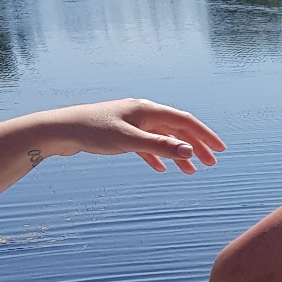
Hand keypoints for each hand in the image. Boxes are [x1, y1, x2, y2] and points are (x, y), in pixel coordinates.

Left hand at [41, 99, 224, 174]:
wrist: (60, 130)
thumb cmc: (92, 131)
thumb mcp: (129, 141)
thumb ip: (160, 147)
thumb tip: (189, 152)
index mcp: (148, 110)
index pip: (185, 122)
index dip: (205, 136)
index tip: (220, 150)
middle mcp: (143, 113)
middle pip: (177, 130)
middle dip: (196, 146)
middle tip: (211, 164)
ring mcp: (132, 123)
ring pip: (163, 138)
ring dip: (178, 154)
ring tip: (190, 172)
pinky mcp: (120, 134)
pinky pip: (146, 145)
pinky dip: (157, 156)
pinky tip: (161, 169)